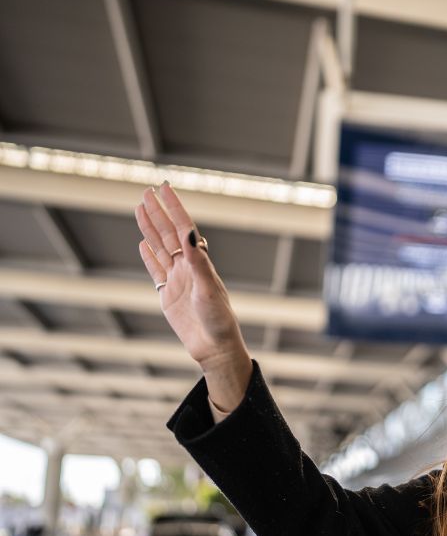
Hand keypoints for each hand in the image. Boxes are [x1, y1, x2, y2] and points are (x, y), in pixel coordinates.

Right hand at [135, 183, 247, 370]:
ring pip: (160, 248)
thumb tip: (190, 233)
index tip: (163, 188)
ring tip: (140, 208)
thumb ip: (198, 262)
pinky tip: (143, 243)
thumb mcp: (208, 289)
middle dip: (158, 212)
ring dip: (150, 228)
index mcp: (200, 262)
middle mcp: (188, 267)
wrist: (214, 347)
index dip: (173, 207)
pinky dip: (149, 256)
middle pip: (169, 234)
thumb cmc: (218, 320)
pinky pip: (156, 270)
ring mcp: (177, 280)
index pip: (183, 228)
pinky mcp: (168, 295)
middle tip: (146, 190)